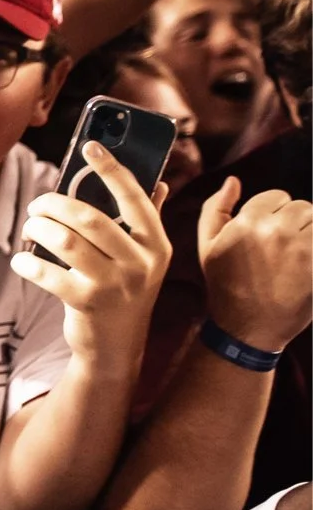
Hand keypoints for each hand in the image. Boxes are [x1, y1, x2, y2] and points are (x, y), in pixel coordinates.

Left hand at [12, 140, 172, 366]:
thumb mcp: (146, 257)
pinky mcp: (86, 303)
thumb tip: (158, 181)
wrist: (116, 345)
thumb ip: (149, 220)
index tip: (90, 146)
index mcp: (157, 244)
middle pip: (89, 218)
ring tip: (29, 227)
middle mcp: (141, 263)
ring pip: (66, 241)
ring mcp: (114, 284)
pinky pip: (47, 273)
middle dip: (54, 204)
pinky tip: (21, 260)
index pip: (136, 197)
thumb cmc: (125, 290)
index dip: (111, 169)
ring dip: (38, 228)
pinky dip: (27, 263)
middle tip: (37, 205)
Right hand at [199, 180, 312, 353]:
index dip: (272, 215)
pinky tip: (305, 266)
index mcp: (248, 222)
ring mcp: (304, 250)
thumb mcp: (207, 246)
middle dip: (297, 224)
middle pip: (303, 208)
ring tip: (298, 258)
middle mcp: (277, 232)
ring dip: (311, 236)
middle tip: (285, 250)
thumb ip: (215, 209)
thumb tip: (233, 181)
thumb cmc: (225, 285)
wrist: (247, 328)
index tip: (266, 237)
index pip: (277, 197)